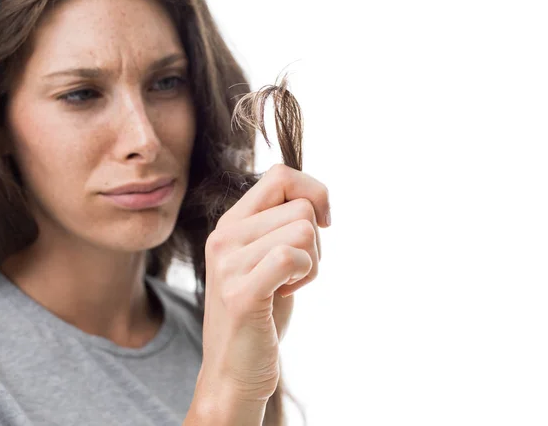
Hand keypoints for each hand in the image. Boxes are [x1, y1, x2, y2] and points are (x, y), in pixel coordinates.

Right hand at [197, 163, 329, 402]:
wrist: (233, 372)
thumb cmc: (260, 313)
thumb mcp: (266, 257)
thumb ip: (280, 224)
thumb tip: (317, 198)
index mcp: (231, 223)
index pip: (280, 175)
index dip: (313, 191)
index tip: (323, 222)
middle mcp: (224, 236)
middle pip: (301, 207)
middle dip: (317, 242)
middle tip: (296, 272)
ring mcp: (229, 264)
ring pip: (304, 231)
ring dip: (313, 263)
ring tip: (288, 285)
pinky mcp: (241, 293)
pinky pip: (293, 257)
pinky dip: (306, 275)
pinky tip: (286, 295)